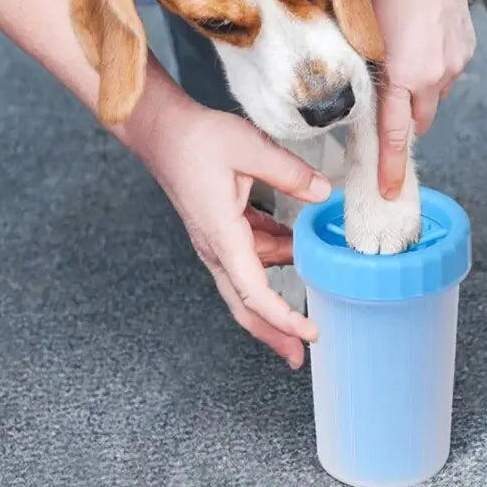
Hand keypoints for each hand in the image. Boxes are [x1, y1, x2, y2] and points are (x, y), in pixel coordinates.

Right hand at [137, 104, 330, 368]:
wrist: (162, 131)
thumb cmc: (196, 140)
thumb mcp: (249, 148)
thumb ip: (289, 172)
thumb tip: (324, 193)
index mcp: (223, 236)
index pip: (254, 292)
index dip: (283, 318)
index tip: (310, 334)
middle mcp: (216, 248)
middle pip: (245, 305)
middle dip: (273, 333)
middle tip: (300, 354)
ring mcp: (216, 241)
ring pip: (248, 282)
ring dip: (277, 295)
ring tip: (307, 303)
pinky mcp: (220, 230)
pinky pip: (249, 257)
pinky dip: (273, 261)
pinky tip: (295, 251)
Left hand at [370, 0, 475, 198]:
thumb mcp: (360, 32)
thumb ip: (361, 72)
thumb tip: (354, 98)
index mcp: (401, 76)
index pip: (395, 136)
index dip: (390, 168)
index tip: (389, 192)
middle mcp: (432, 77)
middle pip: (418, 123)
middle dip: (404, 123)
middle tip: (390, 110)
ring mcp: (454, 64)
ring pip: (434, 98)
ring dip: (419, 94)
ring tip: (405, 60)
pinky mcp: (466, 50)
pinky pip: (447, 75)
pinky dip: (433, 71)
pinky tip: (422, 41)